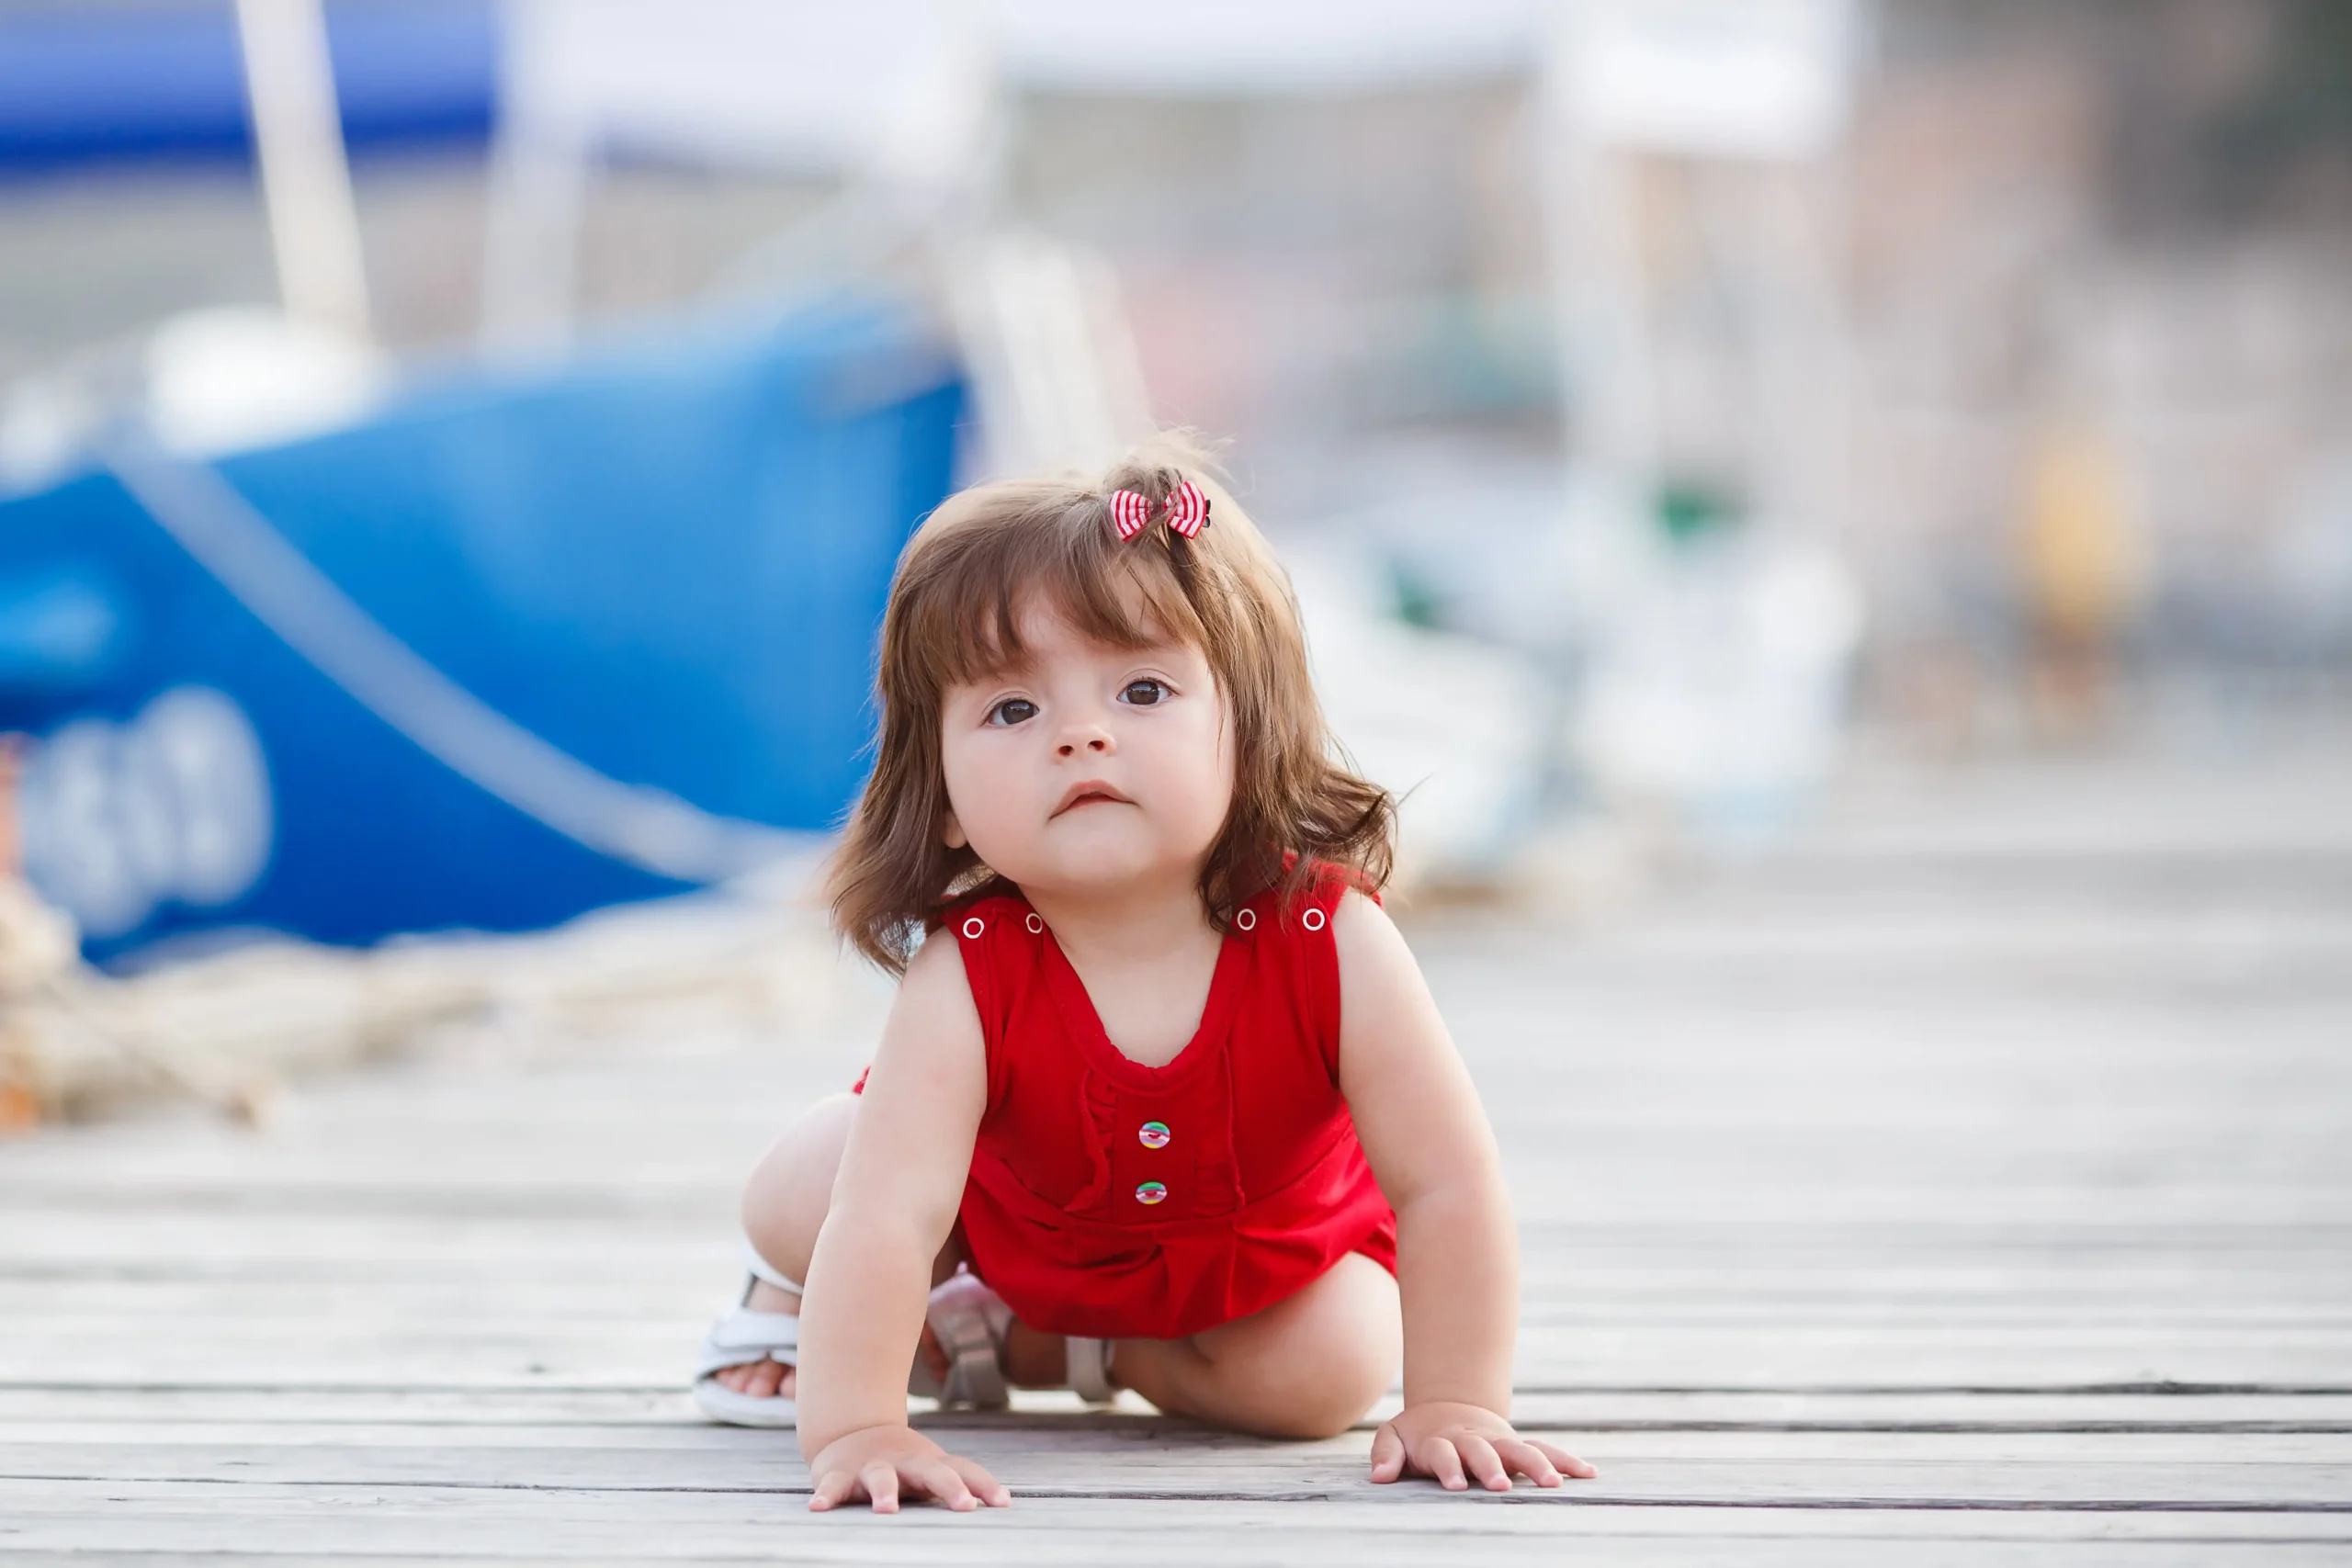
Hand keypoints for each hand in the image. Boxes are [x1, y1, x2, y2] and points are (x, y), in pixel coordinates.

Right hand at [806, 1424, 1010, 1513]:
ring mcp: (873, 1467)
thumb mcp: (931, 1470)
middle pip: (931, 1472)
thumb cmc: (903, 1462)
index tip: (1002, 1502)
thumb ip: (959, 1483)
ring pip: (881, 1478)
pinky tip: (818, 1507)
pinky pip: (832, 1485)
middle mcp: (905, 1463)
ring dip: (885, 1493)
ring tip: (886, 1511)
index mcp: (930, 1464)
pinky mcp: (840, 1474)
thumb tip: (1006, 1503)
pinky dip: (826, 1495)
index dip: (983, 1484)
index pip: (963, 1470)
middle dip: (949, 1487)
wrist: (853, 1431)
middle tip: (964, 1506)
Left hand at [1369, 1400, 1596, 1491]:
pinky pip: (1545, 1450)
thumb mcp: (1392, 1436)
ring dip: (1536, 1465)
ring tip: (1554, 1484)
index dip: (1449, 1468)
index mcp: (1441, 1440)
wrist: (1448, 1407)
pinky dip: (1566, 1460)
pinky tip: (1589, 1473)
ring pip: (1520, 1449)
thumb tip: (1379, 1476)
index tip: (1454, 1486)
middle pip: (1483, 1450)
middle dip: (1492, 1467)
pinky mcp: (1518, 1445)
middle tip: (1501, 1486)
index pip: (1443, 1453)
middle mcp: (1473, 1439)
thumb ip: (1385, 1454)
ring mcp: (1498, 1441)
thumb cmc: (1418, 1433)